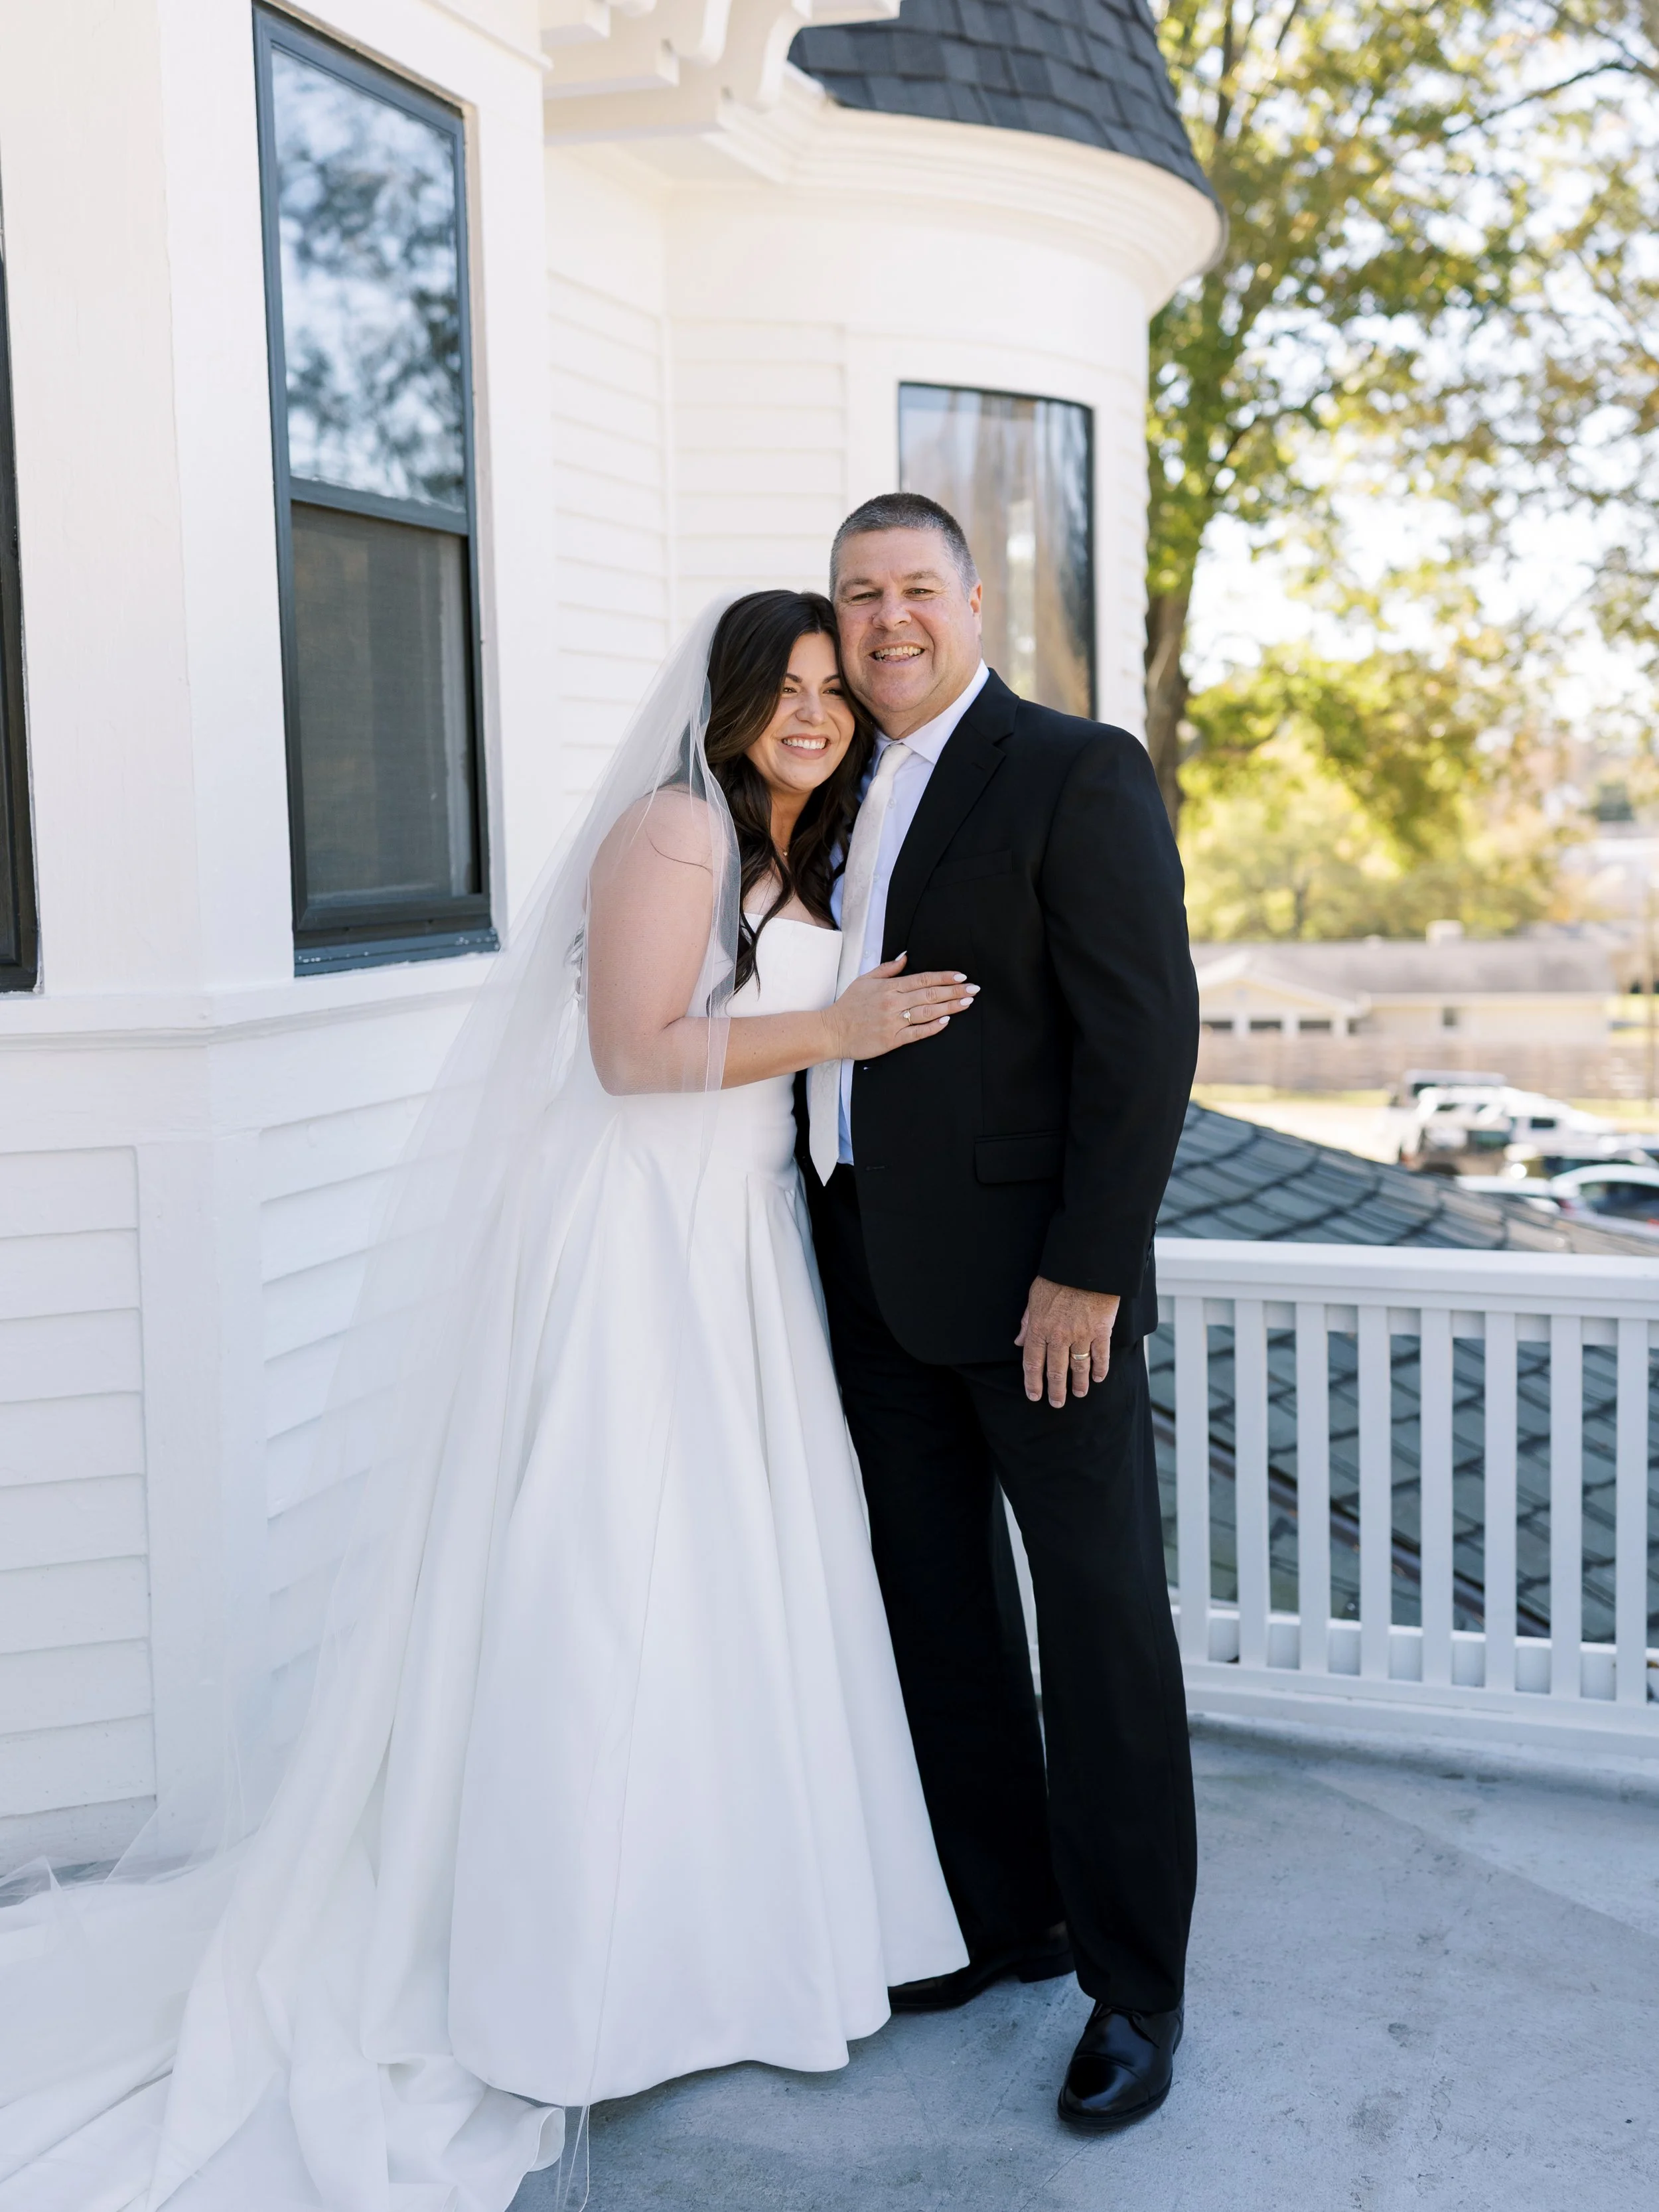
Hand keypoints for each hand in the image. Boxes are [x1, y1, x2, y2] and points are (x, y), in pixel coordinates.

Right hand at [821, 954, 977, 1061]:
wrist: (832, 1031)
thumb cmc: (848, 1006)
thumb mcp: (865, 980)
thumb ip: (888, 969)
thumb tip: (905, 957)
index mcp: (889, 987)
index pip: (922, 979)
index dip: (944, 977)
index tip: (961, 976)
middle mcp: (893, 1002)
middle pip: (930, 994)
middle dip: (954, 991)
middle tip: (973, 989)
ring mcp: (893, 1021)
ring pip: (927, 1012)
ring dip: (950, 1006)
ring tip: (967, 1003)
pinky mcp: (892, 1039)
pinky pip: (917, 1032)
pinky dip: (932, 1027)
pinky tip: (946, 1021)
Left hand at [1016, 1277, 1119, 1406]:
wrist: (1084, 1265)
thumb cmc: (1057, 1278)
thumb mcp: (1034, 1297)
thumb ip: (1027, 1322)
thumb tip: (1018, 1341)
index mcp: (1039, 1328)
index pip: (1032, 1362)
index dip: (1032, 1382)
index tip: (1034, 1395)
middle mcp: (1059, 1336)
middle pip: (1055, 1371)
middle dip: (1055, 1390)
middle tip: (1057, 1403)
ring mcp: (1081, 1335)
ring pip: (1078, 1367)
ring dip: (1078, 1384)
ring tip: (1078, 1394)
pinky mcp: (1101, 1331)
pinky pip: (1100, 1356)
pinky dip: (1100, 1369)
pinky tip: (1097, 1378)